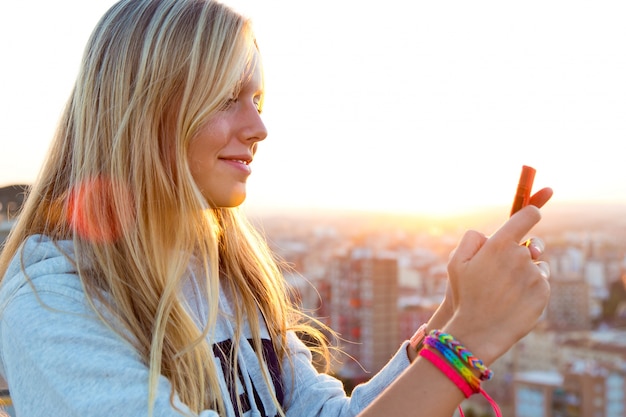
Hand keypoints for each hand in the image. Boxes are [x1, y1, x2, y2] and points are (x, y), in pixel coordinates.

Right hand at [443, 205, 550, 364]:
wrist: (479, 331)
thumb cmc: (465, 296)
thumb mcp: (455, 262)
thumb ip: (472, 239)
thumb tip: (490, 234)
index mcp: (499, 244)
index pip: (527, 215)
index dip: (531, 212)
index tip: (532, 213)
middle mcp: (520, 255)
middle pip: (530, 244)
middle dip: (520, 252)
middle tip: (503, 270)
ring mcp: (534, 274)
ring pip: (537, 264)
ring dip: (526, 271)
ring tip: (506, 290)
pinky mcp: (543, 291)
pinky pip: (541, 281)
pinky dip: (532, 288)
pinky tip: (515, 300)